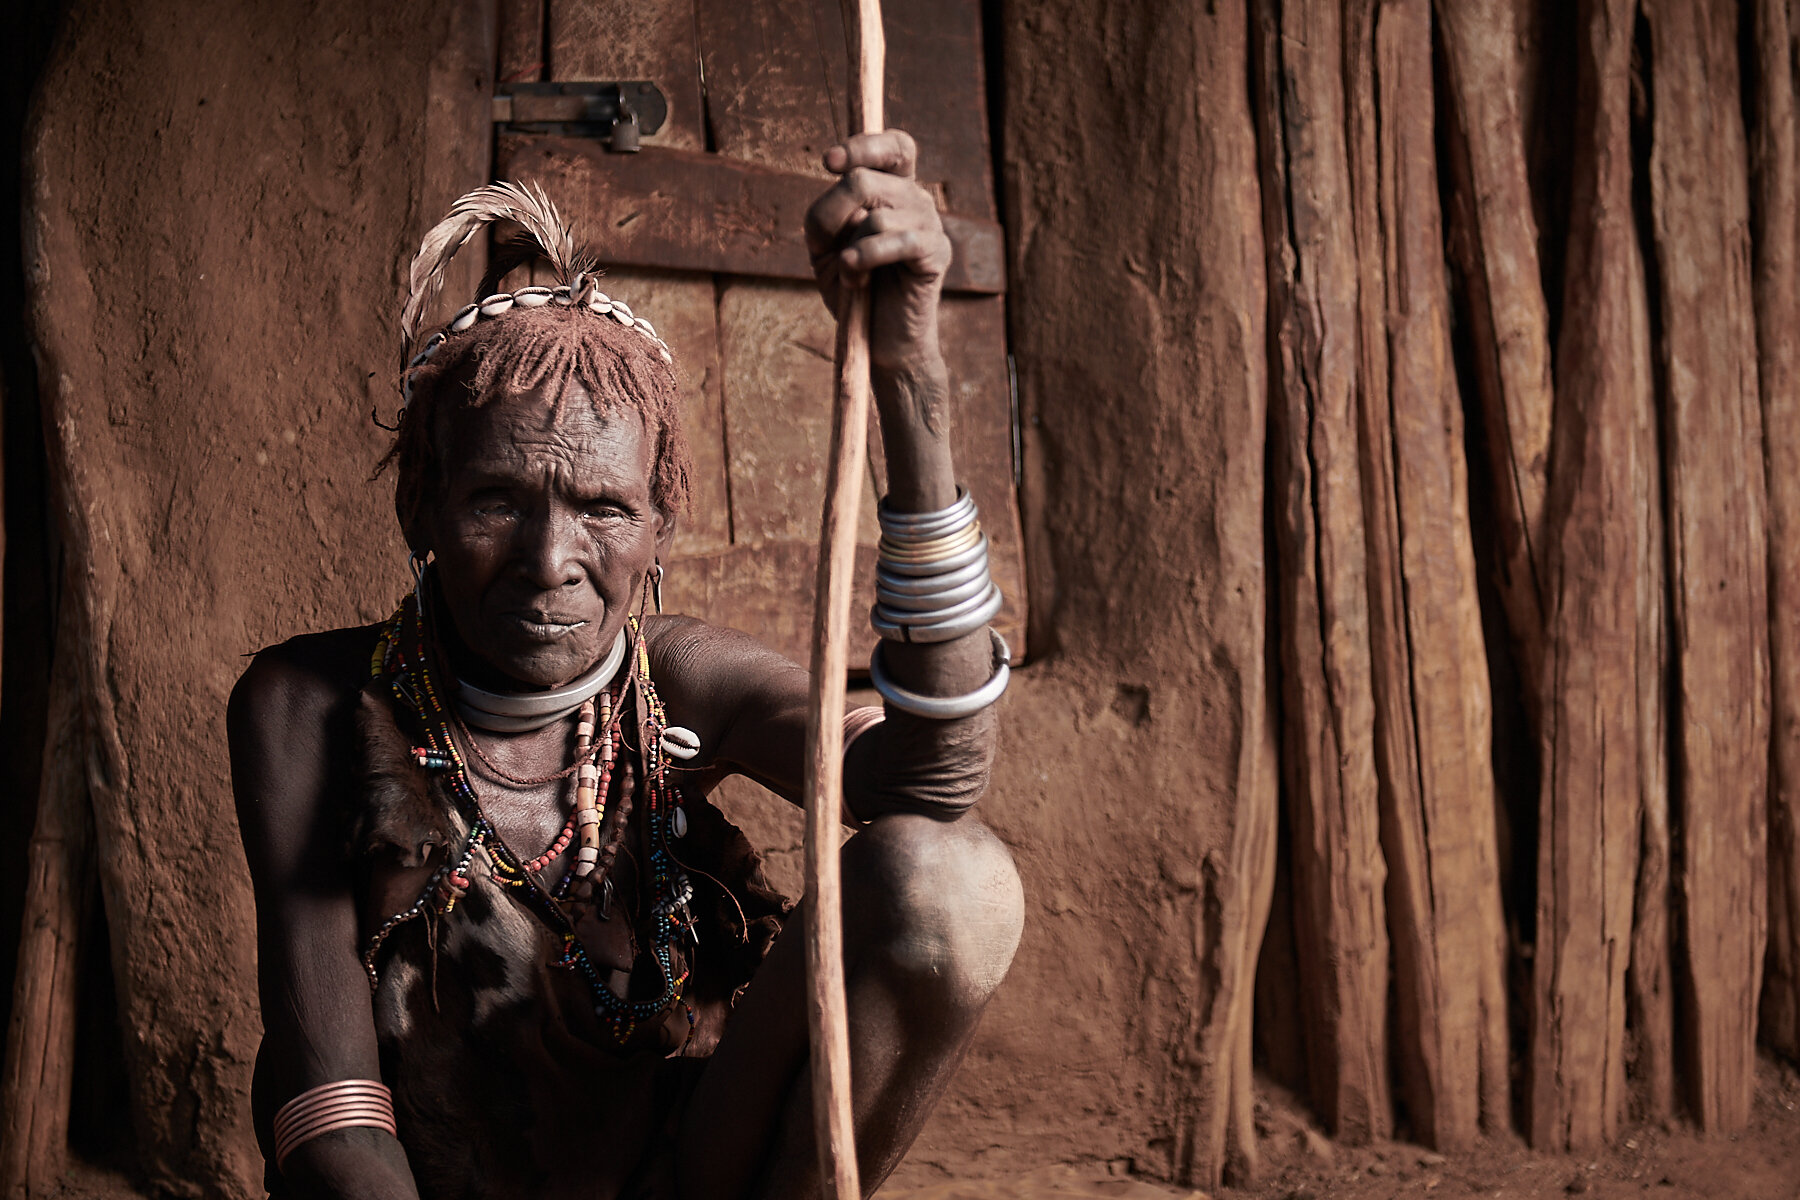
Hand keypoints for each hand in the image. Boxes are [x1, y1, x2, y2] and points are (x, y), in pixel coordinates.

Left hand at [805, 130, 951, 372]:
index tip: (828, 162)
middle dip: (836, 214)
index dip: (863, 145)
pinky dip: (867, 256)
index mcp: (894, 190)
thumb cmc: (854, 287)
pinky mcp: (936, 254)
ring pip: (876, 215)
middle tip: (832, 248)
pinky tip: (856, 276)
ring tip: (852, 274)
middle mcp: (917, 200)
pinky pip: (898, 239)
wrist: (879, 339)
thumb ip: (826, 214)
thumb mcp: (824, 246)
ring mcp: (931, 225)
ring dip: (851, 250)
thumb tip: (851, 198)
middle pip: (867, 178)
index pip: (894, 146)